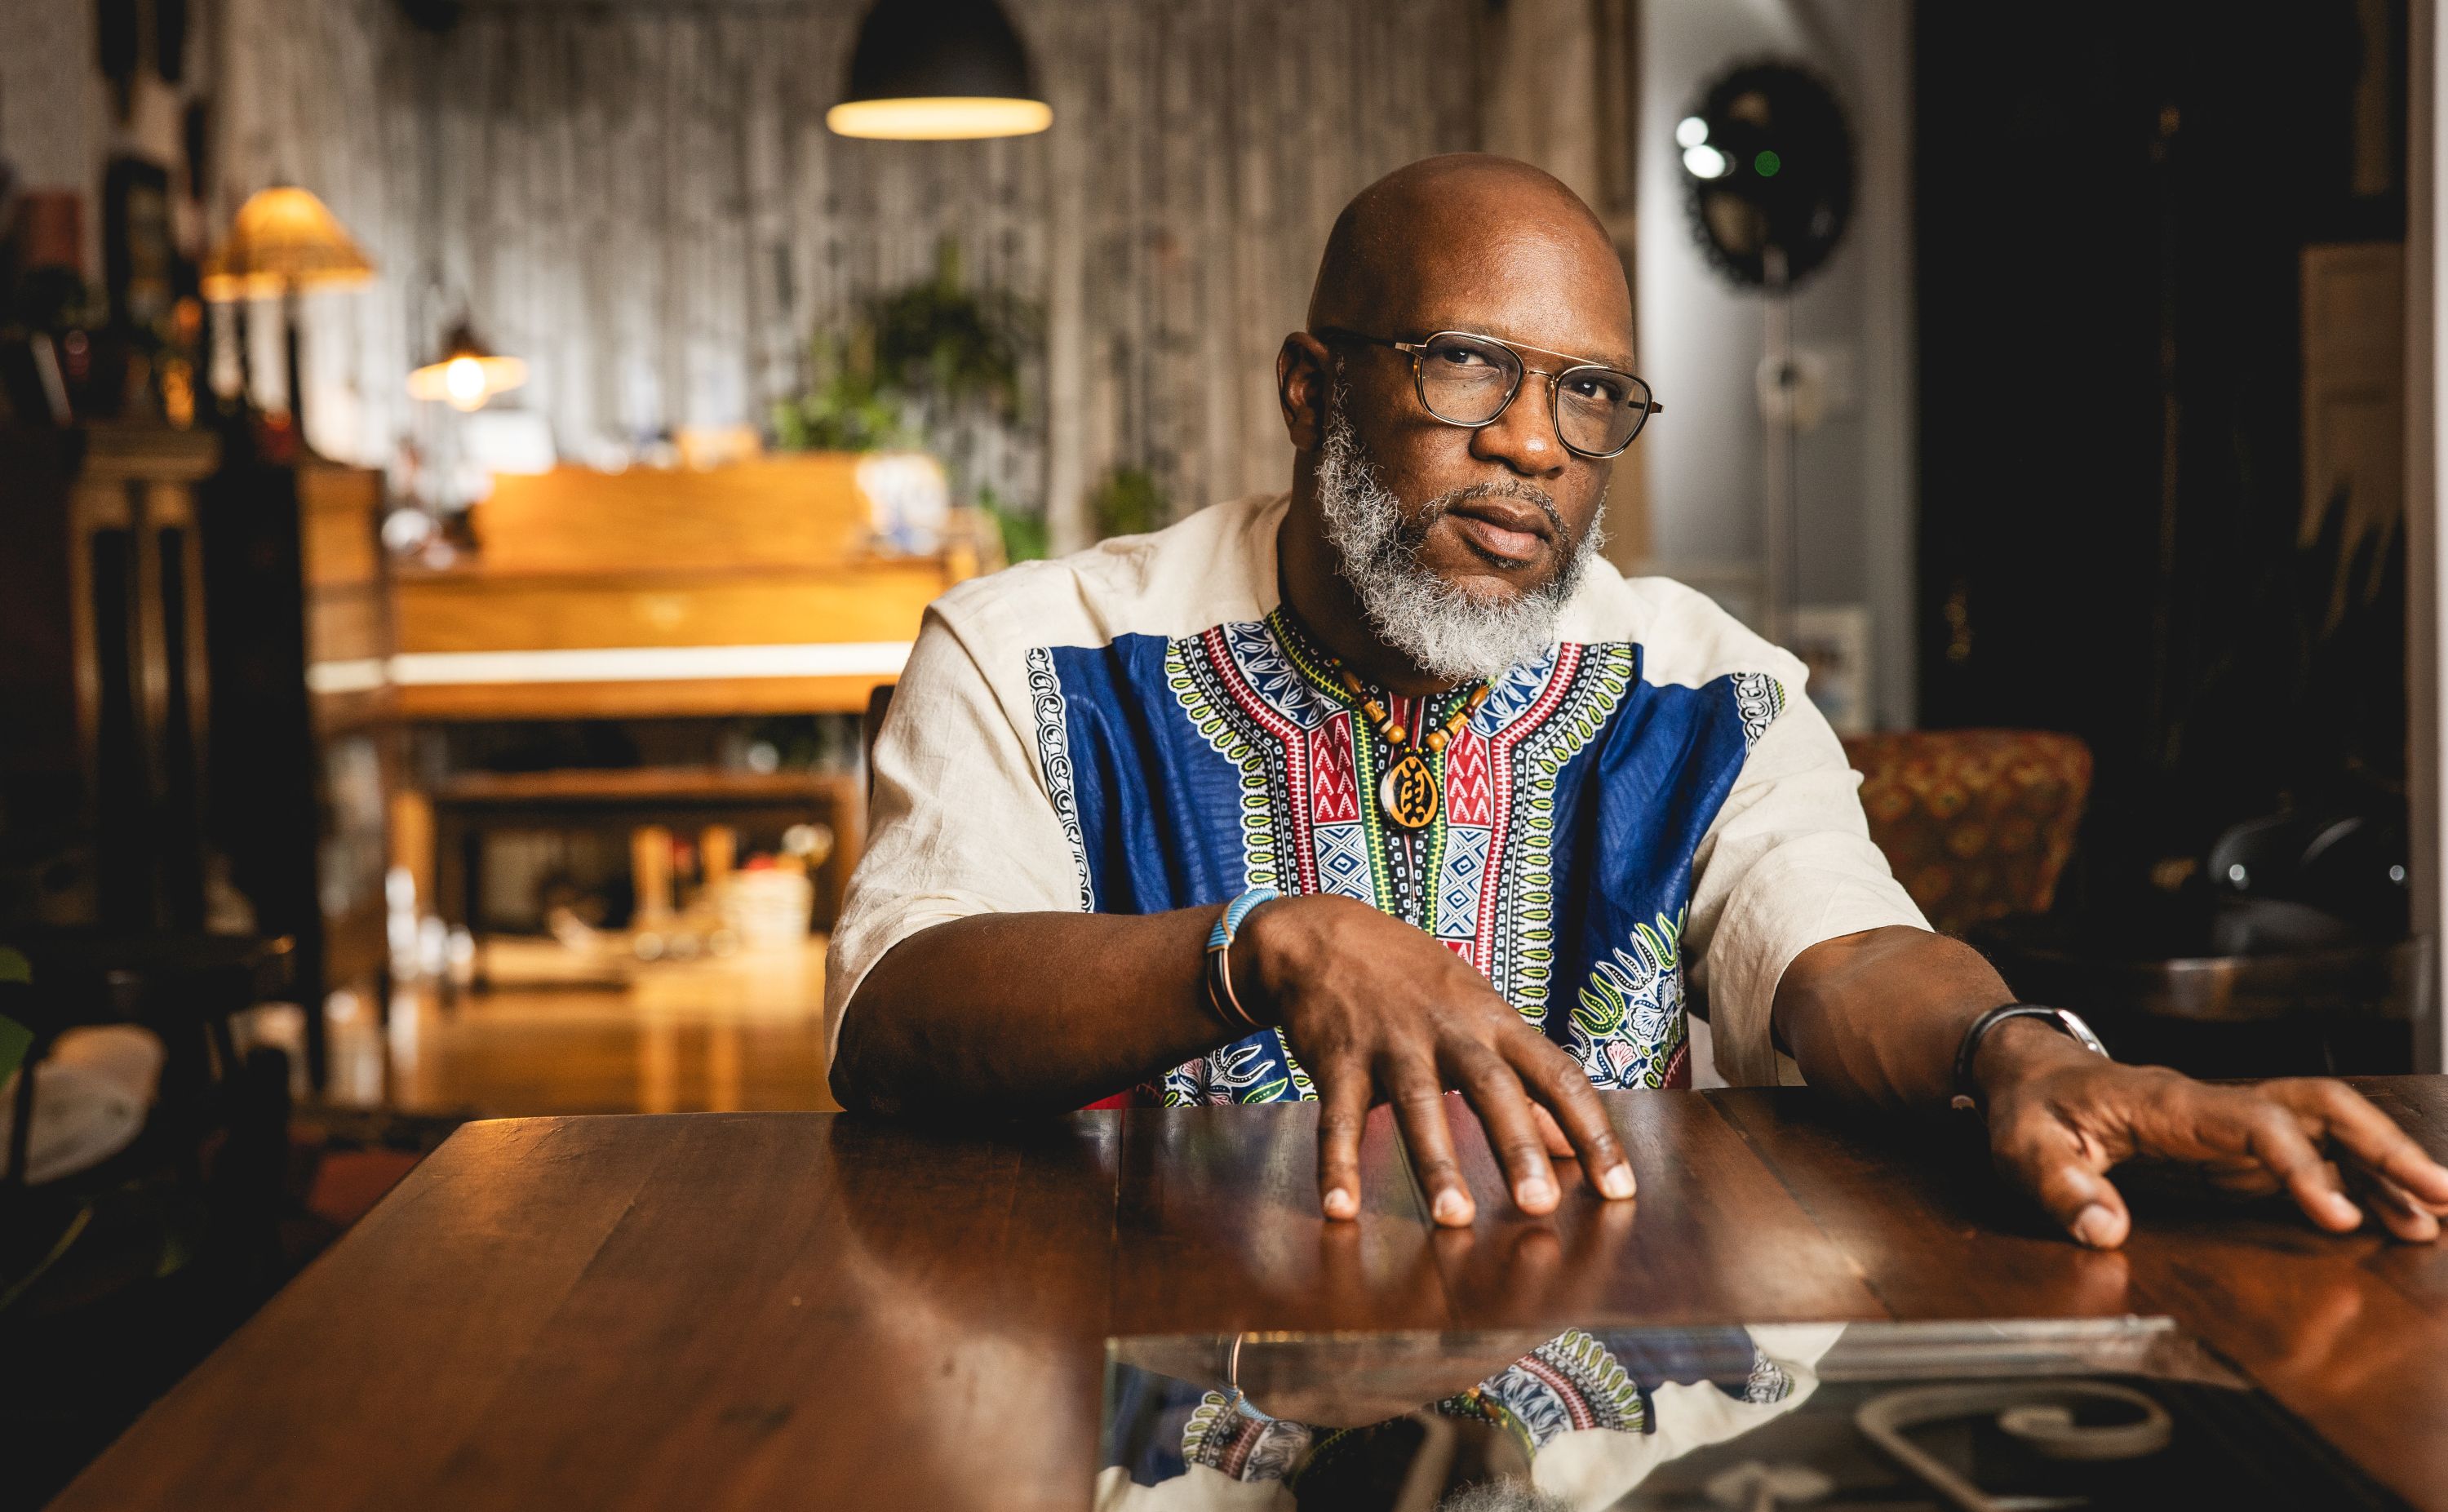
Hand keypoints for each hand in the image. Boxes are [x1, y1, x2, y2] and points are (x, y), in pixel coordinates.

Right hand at [1234, 893, 1635, 1226]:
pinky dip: (1338, 1163)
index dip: (1592, 1132)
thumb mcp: (1478, 1014)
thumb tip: (1575, 1147)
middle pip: (1492, 1086)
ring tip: (1453, 1217)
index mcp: (1494, 1021)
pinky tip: (1340, 1207)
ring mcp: (1391, 1042)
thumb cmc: (1413, 982)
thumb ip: (1525, 1079)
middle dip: (1517, 1146)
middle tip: (1540, 1206)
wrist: (1323, 935)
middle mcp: (1449, 1029)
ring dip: (1436, 1162)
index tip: (1619, 1190)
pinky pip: (1338, 1116)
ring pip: (1419, 1103)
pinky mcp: (1338, 1058)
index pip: (1557, 1075)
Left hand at [1978, 1022, 2447, 1247]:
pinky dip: (2354, 1182)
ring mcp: (2228, 1124)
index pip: (2255, 1122)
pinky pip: (2308, 1154)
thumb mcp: (2025, 1149)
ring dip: (2383, 1166)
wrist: (2025, 1073)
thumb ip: (2061, 1190)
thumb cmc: (2029, 1110)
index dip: (2300, 1166)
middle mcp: (2213, 1106)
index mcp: (2170, 1103)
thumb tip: (2103, 1231)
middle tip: (2440, 1196)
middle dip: (2381, 1147)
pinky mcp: (2232, 1147)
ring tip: (2436, 1217)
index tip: (2335, 1217)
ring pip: (2325, 1127)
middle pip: (2318, 1107)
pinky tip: (2389, 1216)